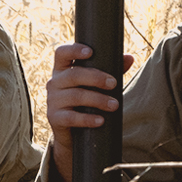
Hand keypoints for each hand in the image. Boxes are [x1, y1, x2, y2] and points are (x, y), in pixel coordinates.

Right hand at [45, 43, 134, 181]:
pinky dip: (87, 119)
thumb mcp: (97, 84)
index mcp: (63, 69)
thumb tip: (129, 58)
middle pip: (73, 75)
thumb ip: (112, 70)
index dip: (73, 50)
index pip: (61, 53)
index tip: (90, 52)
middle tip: (114, 84)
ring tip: (114, 105)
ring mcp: (52, 100)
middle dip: (96, 78)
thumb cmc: (87, 100)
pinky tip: (100, 120)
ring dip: (98, 100)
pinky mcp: (54, 118)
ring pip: (75, 96)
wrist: (73, 131)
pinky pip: (71, 117)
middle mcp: (54, 82)